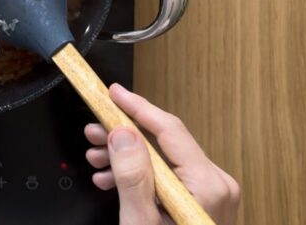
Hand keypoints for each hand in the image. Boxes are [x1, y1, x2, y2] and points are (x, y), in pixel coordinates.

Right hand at [84, 84, 239, 224]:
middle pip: (163, 142)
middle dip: (122, 136)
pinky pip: (166, 176)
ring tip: (95, 159)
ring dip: (126, 156)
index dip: (135, 107)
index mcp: (206, 185)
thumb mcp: (141, 222)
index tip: (112, 93)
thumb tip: (123, 134)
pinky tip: (112, 180)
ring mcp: (208, 194)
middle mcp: (214, 184)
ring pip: (161, 159)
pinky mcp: (200, 201)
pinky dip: (138, 175)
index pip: (167, 129)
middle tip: (91, 132)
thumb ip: (132, 177)